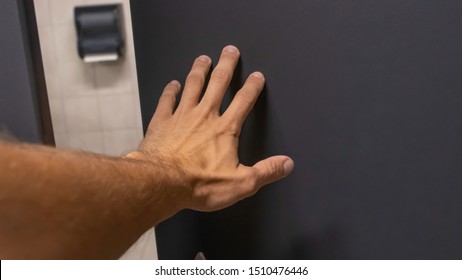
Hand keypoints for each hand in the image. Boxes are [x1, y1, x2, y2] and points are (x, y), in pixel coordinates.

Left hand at [129, 45, 293, 211]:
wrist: (161, 183)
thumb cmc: (198, 183)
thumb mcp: (241, 183)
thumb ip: (266, 172)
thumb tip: (286, 164)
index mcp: (225, 129)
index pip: (244, 101)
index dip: (252, 86)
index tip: (257, 76)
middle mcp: (204, 116)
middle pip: (218, 83)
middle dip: (226, 65)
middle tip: (230, 51)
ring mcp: (181, 116)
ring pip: (192, 85)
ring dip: (199, 70)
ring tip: (203, 58)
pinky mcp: (162, 122)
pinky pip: (167, 100)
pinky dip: (170, 90)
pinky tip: (172, 84)